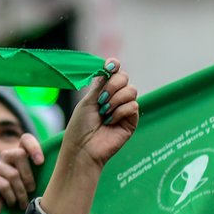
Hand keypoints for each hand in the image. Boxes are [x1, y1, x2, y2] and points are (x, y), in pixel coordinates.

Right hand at [0, 134, 44, 213]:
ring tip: (23, 202)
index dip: (33, 147)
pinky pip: (3, 184)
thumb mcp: (37, 184)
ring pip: (12, 173)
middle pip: (18, 154)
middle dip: (28, 176)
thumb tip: (61, 166)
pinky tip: (11, 203)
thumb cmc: (26, 198)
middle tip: (32, 190)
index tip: (40, 163)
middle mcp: (5, 156)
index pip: (25, 139)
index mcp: (20, 154)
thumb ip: (44, 172)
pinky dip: (11, 197)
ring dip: (21, 192)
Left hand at [41, 60, 138, 213]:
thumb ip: (100, 84)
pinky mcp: (131, 121)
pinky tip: (110, 122)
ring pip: (131, 91)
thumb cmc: (80, 127)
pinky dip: (120, 112)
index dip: (114, 66)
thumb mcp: (88, 101)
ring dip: (116, 100)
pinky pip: (133, 106)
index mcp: (102, 91)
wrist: (83, 148)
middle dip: (113, 86)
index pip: (114, 72)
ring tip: (104, 112)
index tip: (110, 65)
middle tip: (101, 100)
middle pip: (124, 78)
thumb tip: (110, 65)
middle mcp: (115, 98)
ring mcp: (124, 109)